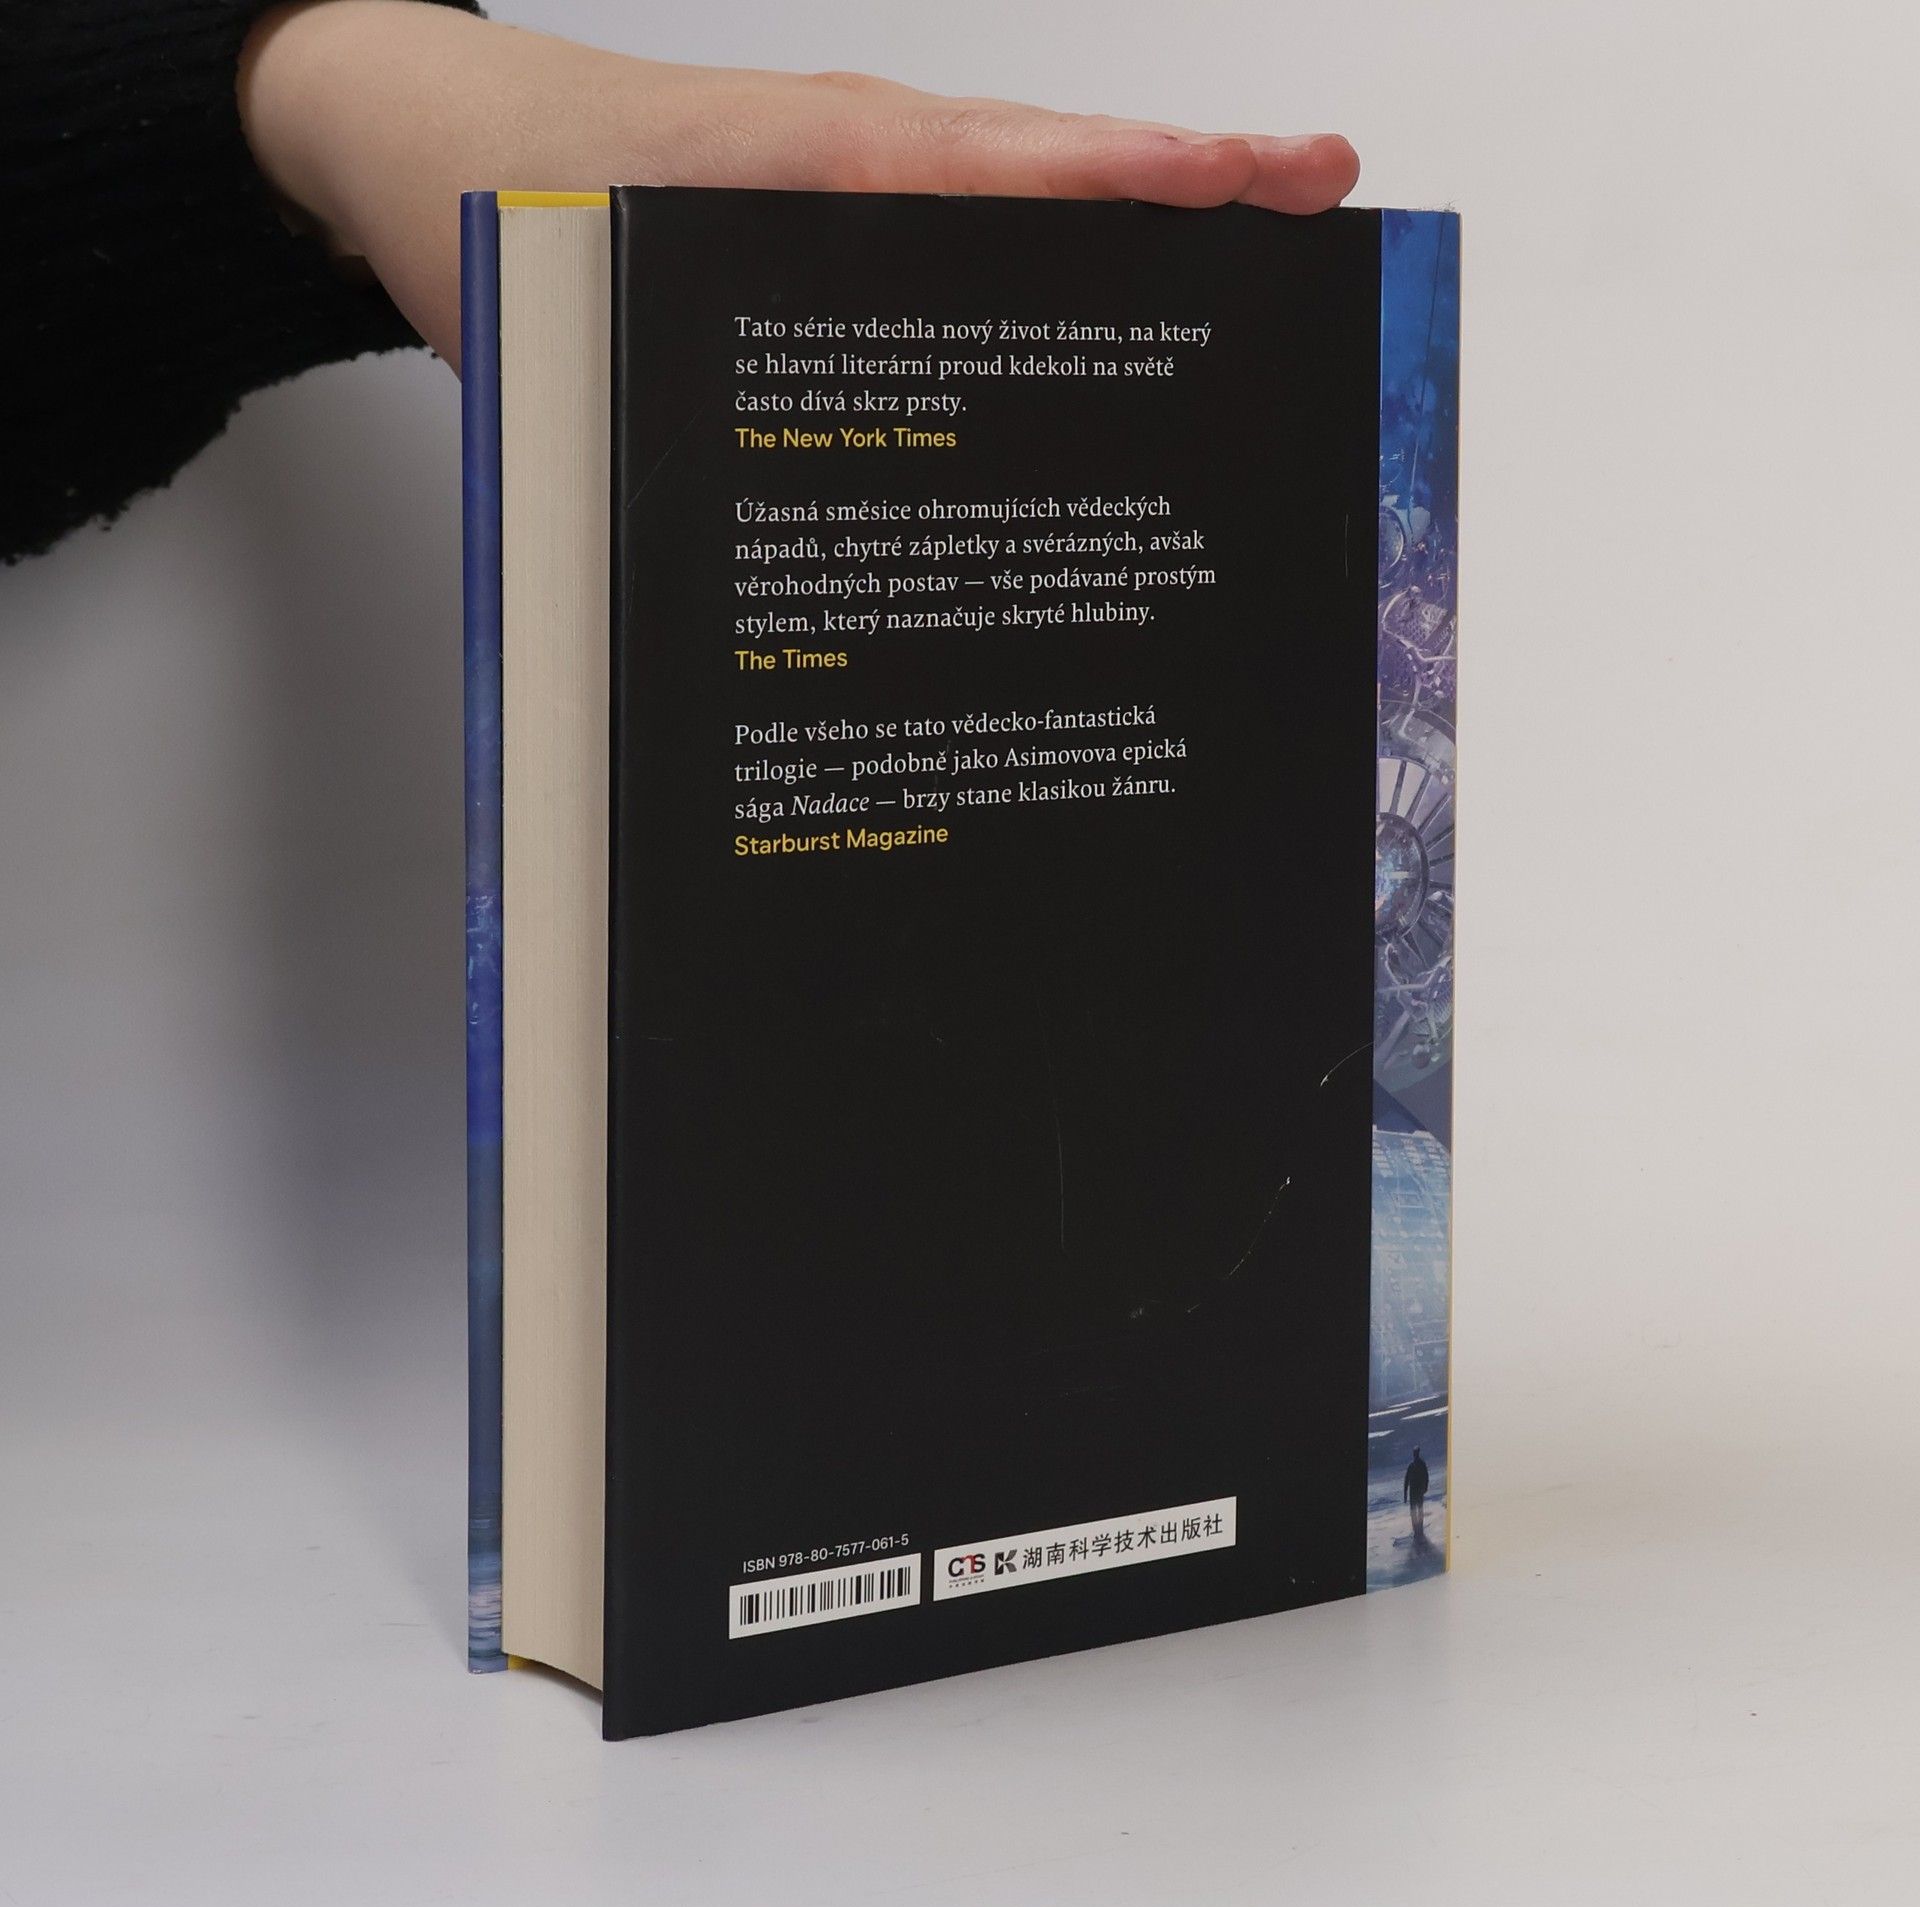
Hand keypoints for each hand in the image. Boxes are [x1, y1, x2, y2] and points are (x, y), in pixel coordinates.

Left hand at [239, 1, 1360, 371]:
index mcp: (828, 162)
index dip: (1165, 180)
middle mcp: (859, 164)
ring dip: (1125, 235)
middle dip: (1197, 197)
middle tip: (1325, 218)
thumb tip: (823, 526)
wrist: (396, 143)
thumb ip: (713, 372)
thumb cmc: (493, 204)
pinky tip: (1058, 344)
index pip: (1035, 167)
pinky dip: (1023, 271)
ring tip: (1245, 283)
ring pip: (1012, 209)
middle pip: (1059, 177)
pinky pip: (941, 241)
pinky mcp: (811, 227)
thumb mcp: (605, 292)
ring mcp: (843, 190)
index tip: (1289, 186)